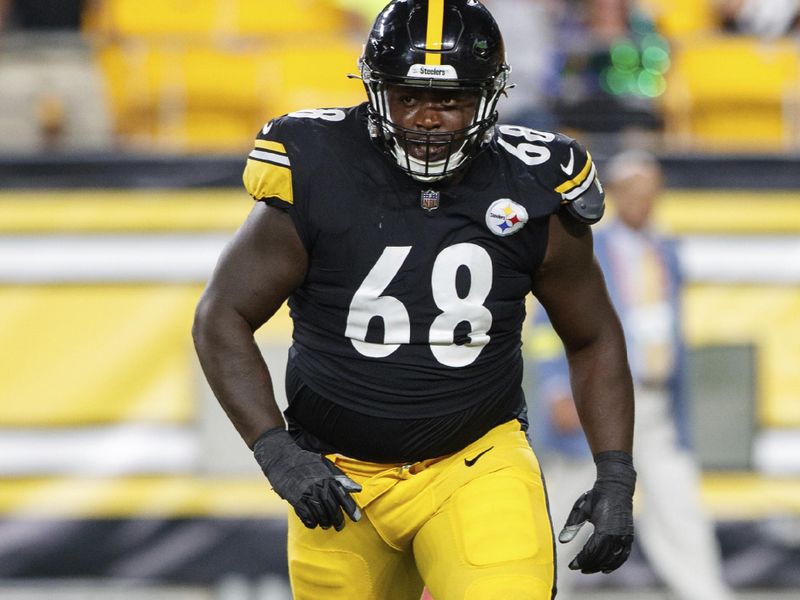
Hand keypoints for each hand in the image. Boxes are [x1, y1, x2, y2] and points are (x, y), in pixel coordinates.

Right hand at [253, 428, 361, 530]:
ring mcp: (307, 494)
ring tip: (326, 525)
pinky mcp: (295, 500)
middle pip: (333, 508)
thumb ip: (341, 478)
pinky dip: (311, 522)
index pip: (343, 497)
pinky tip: (313, 523)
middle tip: (339, 526)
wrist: (282, 457)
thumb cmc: (305, 461)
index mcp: (328, 478)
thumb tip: (358, 489)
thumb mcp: (325, 465)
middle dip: (338, 520)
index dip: (351, 509)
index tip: (356, 518)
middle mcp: (319, 487)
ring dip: (324, 522)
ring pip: (320, 514)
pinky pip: (306, 516)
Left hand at [558, 451, 635, 573]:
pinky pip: (623, 555)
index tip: (571, 565)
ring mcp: (624, 536)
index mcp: (604, 529)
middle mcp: (616, 535)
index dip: (581, 560)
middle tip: (578, 568)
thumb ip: (572, 525)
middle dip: (589, 565)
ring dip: (600, 566)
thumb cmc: (596, 496)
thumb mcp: (581, 508)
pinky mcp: (629, 536)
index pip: (591, 552)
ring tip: (589, 569)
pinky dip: (615, 564)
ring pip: (612, 558)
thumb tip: (562, 541)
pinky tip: (606, 569)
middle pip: (601, 557)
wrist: (616, 486)